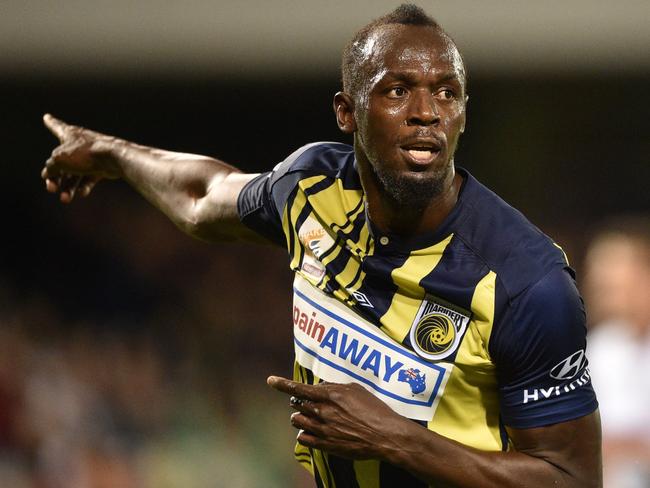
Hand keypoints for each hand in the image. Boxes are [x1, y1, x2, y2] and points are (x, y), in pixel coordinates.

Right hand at [42, 114, 121, 202]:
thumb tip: (47, 174)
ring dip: (69, 187)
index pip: (56, 126)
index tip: (46, 116)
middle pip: (62, 162)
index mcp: (69, 134)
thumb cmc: (85, 153)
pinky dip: (84, 186)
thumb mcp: (59, 159)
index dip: (50, 122)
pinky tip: (82, 193)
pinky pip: (89, 178)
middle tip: (51, 189)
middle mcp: (79, 144)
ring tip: (65, 199)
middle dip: (55, 178)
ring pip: (75, 173)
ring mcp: (91, 156)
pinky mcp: (101, 167)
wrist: (114, 158)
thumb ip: (50, 166)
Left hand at [267, 375, 407, 459]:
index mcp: (329, 396)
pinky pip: (303, 438)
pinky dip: (304, 433)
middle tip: (309, 402)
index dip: (282, 384)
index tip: (270, 380)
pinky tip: (313, 431)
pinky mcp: (325, 445)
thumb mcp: (355, 389)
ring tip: (311, 416)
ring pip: (296, 421)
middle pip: (297, 404)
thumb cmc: (373, 409)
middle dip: (299, 401)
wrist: (384, 435)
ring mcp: (322, 430)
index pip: (298, 388)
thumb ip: (334, 387)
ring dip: (300, 417)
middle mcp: (322, 412)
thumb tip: (320, 388)